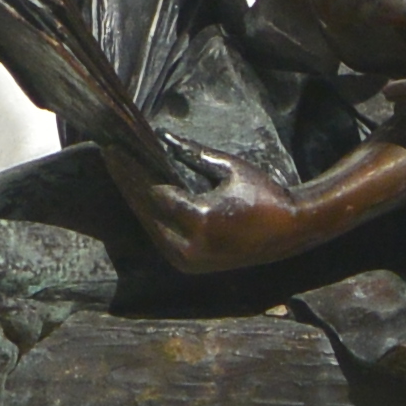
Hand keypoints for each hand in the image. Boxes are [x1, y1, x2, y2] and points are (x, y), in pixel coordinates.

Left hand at [113, 150, 312, 276]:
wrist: (293, 230)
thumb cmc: (266, 194)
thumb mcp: (232, 169)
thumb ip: (197, 156)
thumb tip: (165, 139)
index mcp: (202, 220)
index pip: (156, 194)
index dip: (135, 171)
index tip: (121, 152)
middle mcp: (191, 246)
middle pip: (147, 213)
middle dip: (129, 184)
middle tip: (112, 158)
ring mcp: (191, 260)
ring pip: (152, 229)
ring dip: (136, 203)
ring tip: (121, 175)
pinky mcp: (193, 266)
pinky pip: (164, 240)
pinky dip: (152, 220)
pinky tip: (141, 200)